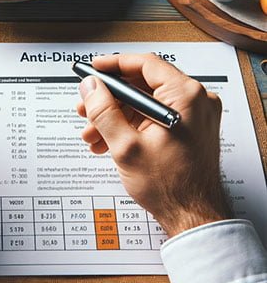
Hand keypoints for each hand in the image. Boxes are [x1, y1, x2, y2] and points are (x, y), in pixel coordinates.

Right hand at [77, 53, 230, 236]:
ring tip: (92, 132)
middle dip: (109, 98)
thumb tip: (90, 86)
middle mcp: (194, 100)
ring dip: (115, 115)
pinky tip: (108, 140)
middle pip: (142, 84)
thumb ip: (103, 110)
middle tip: (87, 105)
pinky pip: (152, 116)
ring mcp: (193, 114)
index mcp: (185, 96)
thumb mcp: (125, 146)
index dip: (114, 65)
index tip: (94, 69)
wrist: (192, 218)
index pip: (145, 64)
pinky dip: (130, 125)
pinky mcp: (188, 127)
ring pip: (144, 102)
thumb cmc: (171, 187)